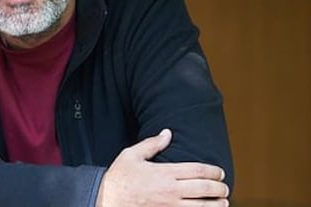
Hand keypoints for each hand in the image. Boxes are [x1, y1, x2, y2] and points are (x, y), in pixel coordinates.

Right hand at [96, 129, 229, 206]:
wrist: (108, 200)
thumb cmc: (119, 178)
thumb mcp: (131, 155)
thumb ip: (151, 144)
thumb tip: (167, 133)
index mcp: (164, 173)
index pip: (198, 171)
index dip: (213, 171)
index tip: (220, 172)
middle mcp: (171, 191)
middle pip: (205, 189)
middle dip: (219, 188)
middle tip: (224, 187)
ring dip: (217, 205)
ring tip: (224, 202)